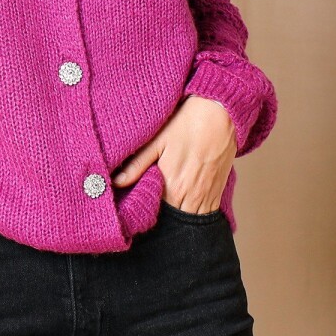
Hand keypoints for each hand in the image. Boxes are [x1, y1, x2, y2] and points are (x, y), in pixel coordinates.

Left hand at [111, 96, 236, 214]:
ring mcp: (205, 197)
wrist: (221, 113)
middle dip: (160, 217)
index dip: (143, 211)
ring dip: (177, 219)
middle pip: (171, 221)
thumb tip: (115, 182)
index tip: (135, 206)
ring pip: (188, 222)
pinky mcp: (217, 193)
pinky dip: (193, 216)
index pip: (153, 212)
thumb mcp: (157, 141)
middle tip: (148, 207)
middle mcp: (189, 197)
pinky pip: (205, 216)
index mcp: (171, 186)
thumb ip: (136, 165)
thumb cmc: (186, 123)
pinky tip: (183, 207)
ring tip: (166, 209)